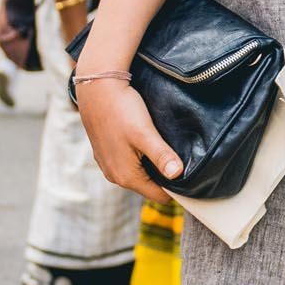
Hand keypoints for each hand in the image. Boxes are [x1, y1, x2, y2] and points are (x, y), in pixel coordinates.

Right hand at [73, 77, 181, 206]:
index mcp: (126, 176)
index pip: (160, 196)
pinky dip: (139, 157)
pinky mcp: (104, 153)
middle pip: (149, 186)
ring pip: (138, 174)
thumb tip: (177, 175)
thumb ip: (161, 156)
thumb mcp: (145, 133)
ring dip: (152, 165)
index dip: (176, 188)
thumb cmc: (121, 109)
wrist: (95, 88)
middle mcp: (114, 176)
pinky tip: (145, 140)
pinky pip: (128, 163)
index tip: (189, 174)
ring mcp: (108, 165)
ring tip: (164, 147)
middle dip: (164, 176)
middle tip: (179, 157)